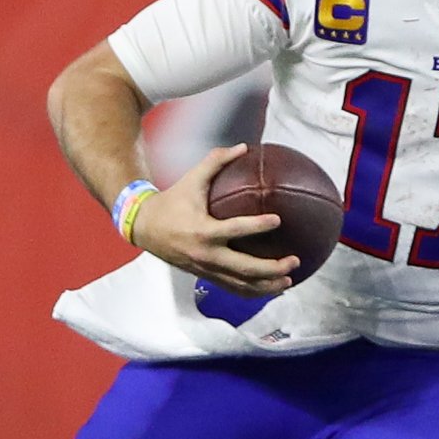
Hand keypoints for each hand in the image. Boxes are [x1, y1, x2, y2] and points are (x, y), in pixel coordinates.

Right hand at [129, 144, 298, 297]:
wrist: (144, 227)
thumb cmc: (171, 201)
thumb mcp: (191, 179)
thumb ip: (216, 161)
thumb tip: (243, 146)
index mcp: (203, 231)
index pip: (235, 229)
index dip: (258, 226)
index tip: (279, 220)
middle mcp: (206, 254)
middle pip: (244, 268)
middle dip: (271, 268)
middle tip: (294, 261)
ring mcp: (206, 269)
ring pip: (240, 284)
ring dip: (266, 286)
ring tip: (288, 281)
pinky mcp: (205, 276)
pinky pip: (232, 288)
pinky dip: (252, 292)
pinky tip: (270, 289)